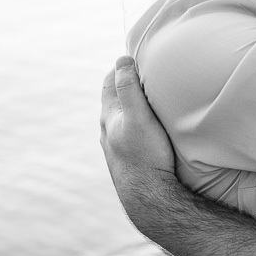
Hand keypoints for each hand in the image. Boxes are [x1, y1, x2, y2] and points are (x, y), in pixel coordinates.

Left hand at [100, 56, 178, 224]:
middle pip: (113, 99)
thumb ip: (128, 88)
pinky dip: (135, 123)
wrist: (148, 198)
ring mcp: (116, 147)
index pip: (109, 82)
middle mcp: (108, 131)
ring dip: (130, 105)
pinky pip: (128, 134)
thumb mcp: (138, 117)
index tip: (136, 58)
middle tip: (144, 72)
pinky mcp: (127, 160)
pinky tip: (147, 128)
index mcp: (109, 116)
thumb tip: (121, 59)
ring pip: (120, 118)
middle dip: (125, 83)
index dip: (121, 67)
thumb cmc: (146, 156)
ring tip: (147, 97)